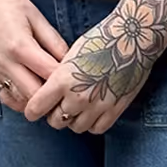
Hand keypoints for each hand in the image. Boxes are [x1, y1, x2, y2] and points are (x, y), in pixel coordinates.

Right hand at [0, 0, 68, 113]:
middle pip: (35, 95)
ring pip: (21, 102)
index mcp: (20, 46)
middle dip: (53, 95)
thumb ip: (53, 40)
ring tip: (52, 92)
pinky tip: (32, 93)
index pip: (49, 73)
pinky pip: (6, 99)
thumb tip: (70, 59)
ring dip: (38, 101)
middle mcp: (6, 64)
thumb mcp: (34, 15)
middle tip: (67, 89)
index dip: (66, 78)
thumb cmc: (6, 1)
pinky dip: (21, 102)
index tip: (78, 76)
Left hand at [24, 0, 163, 134]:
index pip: (36, 108)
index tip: (35, 108)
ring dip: (74, 119)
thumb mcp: (72, 53)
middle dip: (54, 114)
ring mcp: (97, 106)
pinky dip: (92, 122)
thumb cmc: (102, 38)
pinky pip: (96, 129)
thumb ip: (59, 76)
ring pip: (75, 127)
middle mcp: (78, 96)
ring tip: (78, 105)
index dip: (33, 109)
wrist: (133, 37)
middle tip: (59, 104)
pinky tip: (93, 110)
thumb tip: (50, 91)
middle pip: (55, 121)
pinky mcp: (114, 110)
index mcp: (63, 79)